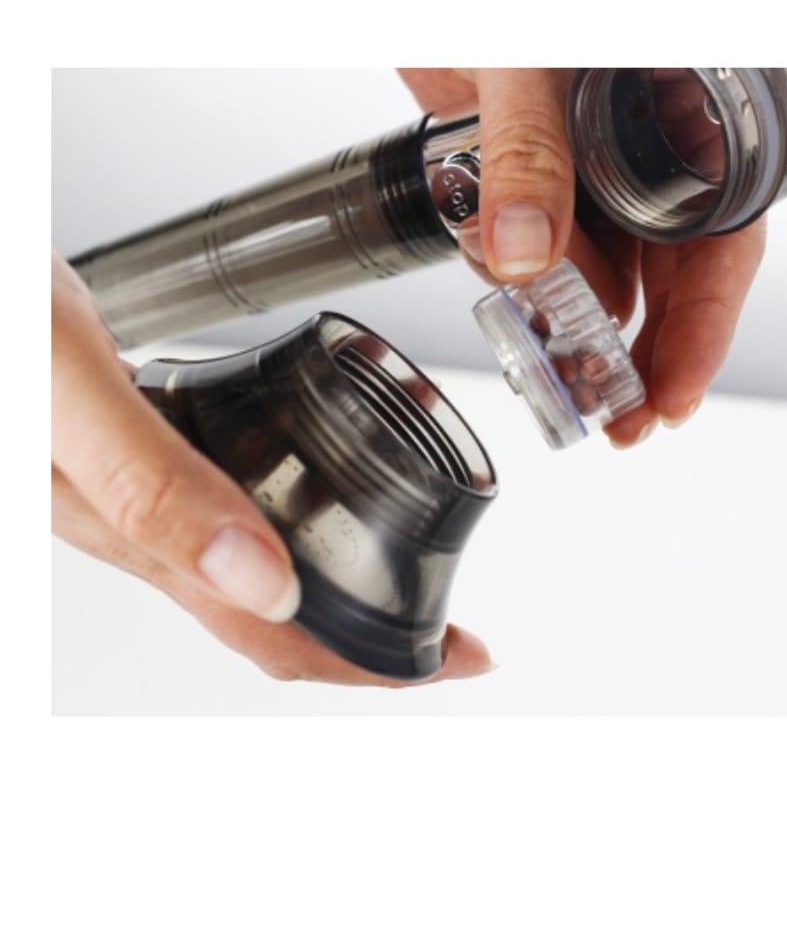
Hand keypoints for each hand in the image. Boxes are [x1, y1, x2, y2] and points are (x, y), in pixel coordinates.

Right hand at [51, 252, 490, 684]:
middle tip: (449, 638)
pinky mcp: (136, 453)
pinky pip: (221, 517)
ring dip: (333, 594)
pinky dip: (286, 532)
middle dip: (368, 641)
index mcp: (134, 532)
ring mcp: (137, 496)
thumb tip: (261, 584)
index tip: (455, 660)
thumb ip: (152, 486)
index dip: (369, 664)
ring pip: (250, 575)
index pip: (270, 635)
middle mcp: (140, 529)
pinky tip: (310, 505)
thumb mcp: (65, 388)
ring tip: (402, 587)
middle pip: (271, 618)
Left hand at [398, 69, 765, 447]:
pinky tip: (505, 285)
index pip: (725, 243)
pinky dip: (522, 284)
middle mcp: (654, 157)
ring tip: (545, 349)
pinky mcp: (540, 184)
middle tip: (621, 420)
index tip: (678, 392)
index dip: (707, 324)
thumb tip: (527, 254)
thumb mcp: (528, 61)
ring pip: (605, 276)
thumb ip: (528, 153)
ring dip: (569, 320)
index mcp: (690, 121)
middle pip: (672, 281)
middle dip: (643, 354)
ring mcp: (597, 175)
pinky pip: (546, 256)